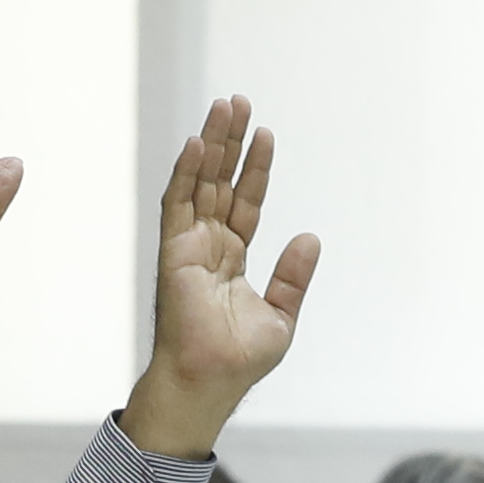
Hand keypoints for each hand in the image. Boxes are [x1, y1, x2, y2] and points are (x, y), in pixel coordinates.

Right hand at [118, 95, 319, 458]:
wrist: (211, 380)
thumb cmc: (239, 360)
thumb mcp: (281, 315)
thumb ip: (293, 276)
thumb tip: (310, 237)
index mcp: (232, 259)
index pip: (245, 202)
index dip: (255, 168)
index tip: (265, 134)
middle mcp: (208, 246)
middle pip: (220, 182)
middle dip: (230, 142)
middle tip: (239, 101)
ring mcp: (188, 246)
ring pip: (199, 182)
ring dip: (212, 144)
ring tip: (224, 106)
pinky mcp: (173, 250)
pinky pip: (178, 203)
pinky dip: (187, 172)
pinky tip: (199, 143)